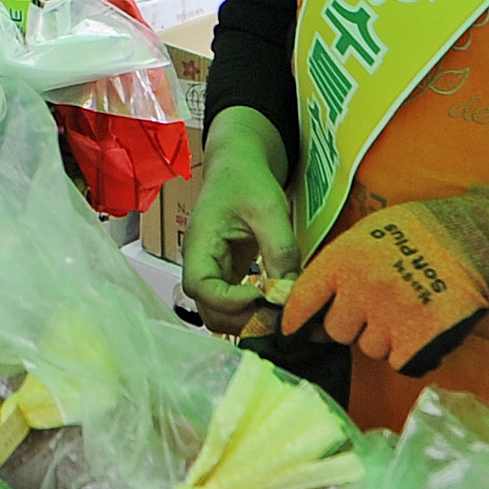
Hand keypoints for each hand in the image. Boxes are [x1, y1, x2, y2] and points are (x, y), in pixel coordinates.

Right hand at [182, 140, 295, 335]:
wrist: (238, 166)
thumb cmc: (247, 181)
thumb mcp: (268, 209)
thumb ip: (280, 250)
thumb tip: (289, 294)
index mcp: (199, 244)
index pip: (202, 288)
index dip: (233, 302)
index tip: (266, 297)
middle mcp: (200, 265)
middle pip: (210, 311)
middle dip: (244, 319)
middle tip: (281, 314)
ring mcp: (212, 273)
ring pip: (222, 315)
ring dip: (250, 321)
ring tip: (283, 314)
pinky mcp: (227, 276)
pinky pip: (234, 306)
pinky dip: (255, 313)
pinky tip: (279, 307)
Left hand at [280, 190, 488, 376]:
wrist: (474, 238)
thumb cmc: (418, 232)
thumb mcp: (367, 232)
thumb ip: (338, 265)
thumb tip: (312, 302)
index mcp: (342, 260)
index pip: (303, 299)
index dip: (294, 319)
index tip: (292, 331)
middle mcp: (361, 290)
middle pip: (337, 332)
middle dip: (353, 325)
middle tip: (377, 307)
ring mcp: (389, 317)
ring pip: (369, 348)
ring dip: (384, 338)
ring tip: (406, 311)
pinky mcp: (418, 340)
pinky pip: (399, 361)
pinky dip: (408, 351)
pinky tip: (421, 327)